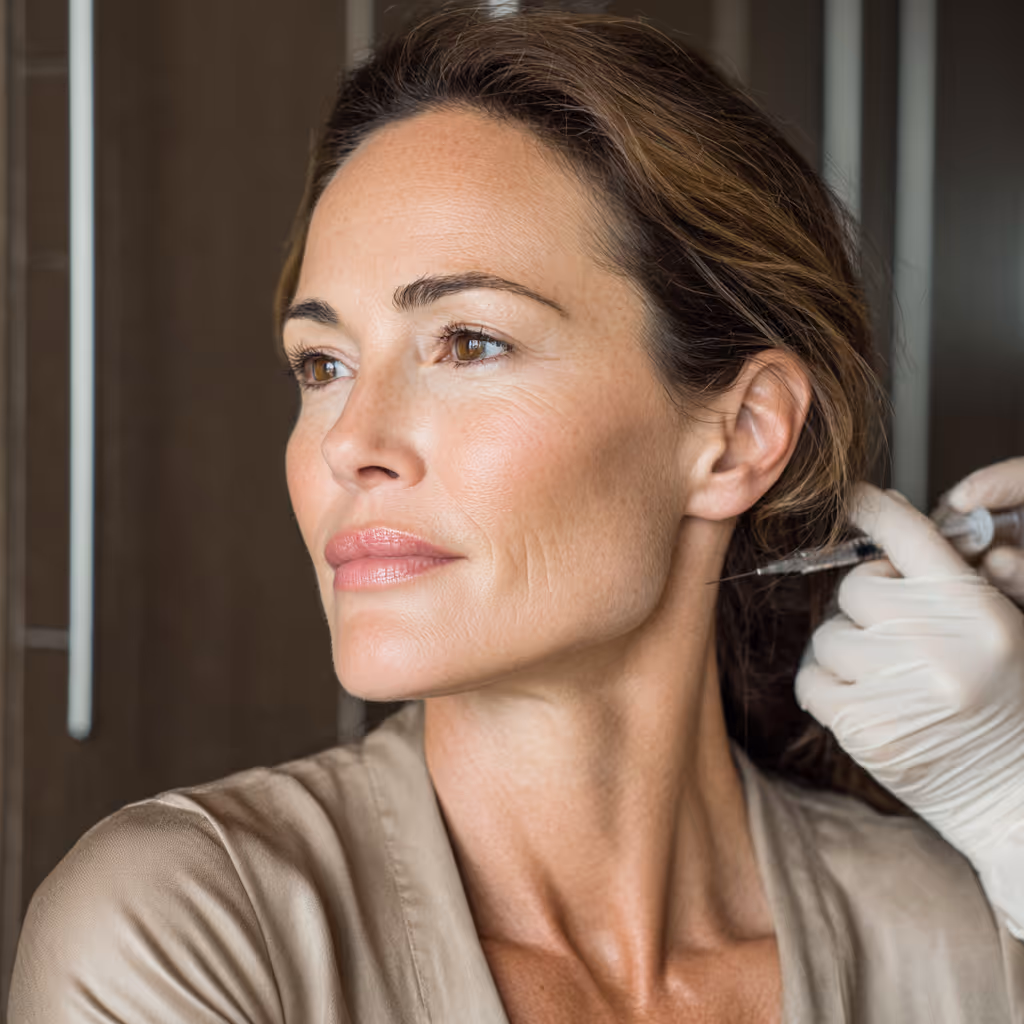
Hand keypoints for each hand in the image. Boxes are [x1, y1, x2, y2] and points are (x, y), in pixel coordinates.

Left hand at [796, 483, 1023, 935]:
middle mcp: (934, 643)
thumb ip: (948, 576)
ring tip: (889, 673)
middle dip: (869, 603)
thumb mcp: (1000, 627)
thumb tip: (890, 512)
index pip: (908, 536)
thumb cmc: (1006, 702)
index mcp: (975, 610)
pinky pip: (810, 678)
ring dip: (848, 647)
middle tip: (897, 629)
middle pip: (855, 588)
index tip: (854, 499)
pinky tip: (865, 697)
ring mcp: (893, 687)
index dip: (874, 510)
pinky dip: (826, 684)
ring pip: (828, 635)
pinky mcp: (860, 727)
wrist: (1012, 794)